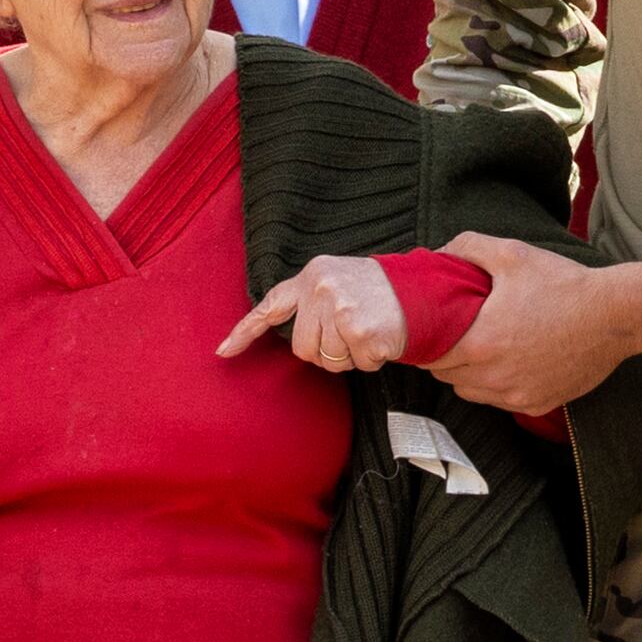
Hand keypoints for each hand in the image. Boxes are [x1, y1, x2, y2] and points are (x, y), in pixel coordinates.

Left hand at [218, 253, 407, 372]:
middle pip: (302, 348)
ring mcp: (341, 310)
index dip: (245, 331)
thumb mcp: (336, 281)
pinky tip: (381, 339)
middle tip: (349, 332)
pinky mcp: (361, 332)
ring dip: (349, 357)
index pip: (271, 306)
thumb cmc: (373, 292)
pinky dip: (371, 360)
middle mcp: (321, 290)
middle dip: (325, 351)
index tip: (223, 351)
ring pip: (328, 361)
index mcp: (311, 276)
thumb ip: (310, 302)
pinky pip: (356, 365)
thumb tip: (291, 338)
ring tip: (366, 332)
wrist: (418, 289)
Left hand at [427, 233, 639, 416]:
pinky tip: (510, 363)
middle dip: (445, 357)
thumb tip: (439, 253)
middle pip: (446, 376)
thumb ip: (468, 248)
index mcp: (481, 343)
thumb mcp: (513, 255)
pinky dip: (497, 386)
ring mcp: (516, 395)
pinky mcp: (536, 404)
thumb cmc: (564, 285)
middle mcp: (494, 377)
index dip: (425, 342)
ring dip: (468, 375)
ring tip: (482, 349)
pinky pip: (501, 402)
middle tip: (456, 335)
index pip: (429, 356)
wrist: (615, 316)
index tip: (429, 330)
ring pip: (471, 393)